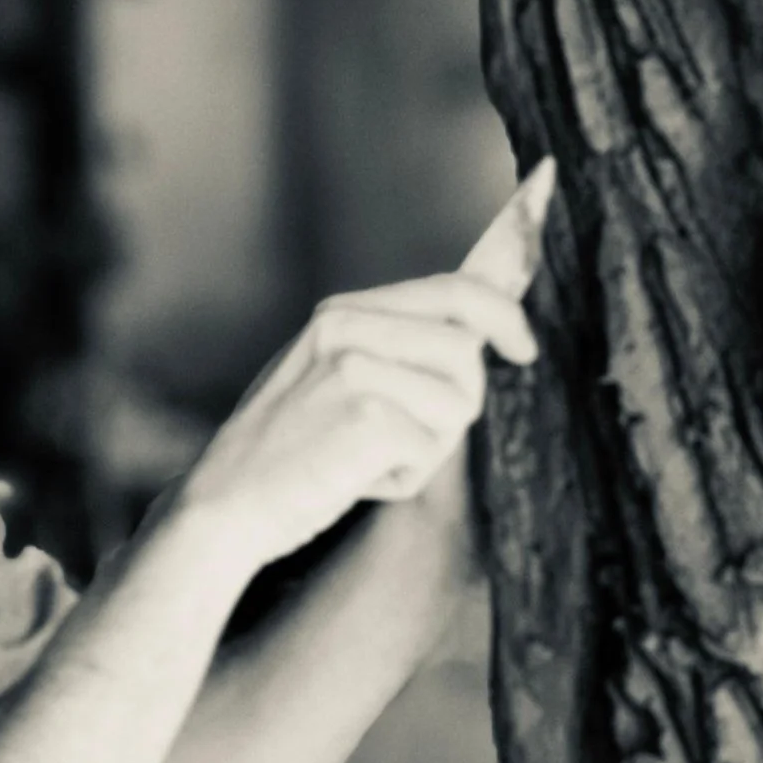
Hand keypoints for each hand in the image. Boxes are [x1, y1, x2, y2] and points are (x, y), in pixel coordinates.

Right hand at [178, 162, 556, 576]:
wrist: (223, 506)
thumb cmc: (291, 455)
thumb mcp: (337, 383)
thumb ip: (400, 353)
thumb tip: (488, 339)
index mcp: (345, 312)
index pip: (452, 285)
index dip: (510, 274)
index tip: (539, 256)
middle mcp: (348, 325)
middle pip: (470, 350)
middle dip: (456, 403)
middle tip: (395, 437)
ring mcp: (354, 365)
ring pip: (458, 403)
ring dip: (425, 447)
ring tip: (362, 457)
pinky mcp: (364, 412)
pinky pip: (429, 448)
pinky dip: (400, 478)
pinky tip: (350, 477)